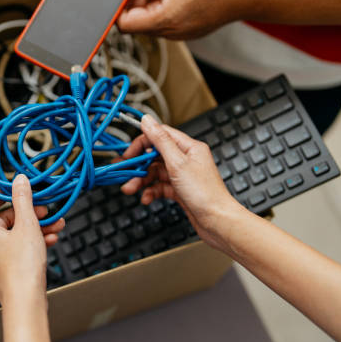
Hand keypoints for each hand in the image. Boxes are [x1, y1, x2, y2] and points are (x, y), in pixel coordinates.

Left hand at [0, 174, 64, 305]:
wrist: (26, 300)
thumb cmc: (22, 268)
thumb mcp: (27, 225)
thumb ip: (23, 200)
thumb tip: (19, 181)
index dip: (4, 192)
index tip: (19, 188)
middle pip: (7, 218)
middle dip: (29, 212)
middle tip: (45, 209)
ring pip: (17, 233)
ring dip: (37, 226)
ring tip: (56, 224)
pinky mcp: (8, 267)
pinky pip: (20, 247)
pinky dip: (35, 240)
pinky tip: (51, 238)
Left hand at [118, 0, 252, 38]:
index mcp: (166, 19)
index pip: (125, 24)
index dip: (120, 7)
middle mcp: (171, 32)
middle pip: (137, 22)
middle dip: (138, 1)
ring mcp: (179, 34)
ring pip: (151, 21)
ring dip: (153, 2)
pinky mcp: (186, 31)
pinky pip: (165, 21)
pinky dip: (165, 6)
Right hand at [120, 115, 241, 249]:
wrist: (216, 221)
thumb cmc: (205, 193)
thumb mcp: (177, 163)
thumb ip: (160, 140)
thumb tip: (147, 120)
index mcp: (189, 147)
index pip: (160, 136)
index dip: (141, 143)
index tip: (128, 153)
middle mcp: (186, 159)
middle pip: (154, 156)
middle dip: (138, 166)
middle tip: (124, 172)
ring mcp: (182, 175)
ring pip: (155, 173)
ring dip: (141, 181)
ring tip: (130, 189)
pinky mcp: (179, 190)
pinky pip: (159, 187)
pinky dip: (151, 192)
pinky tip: (146, 198)